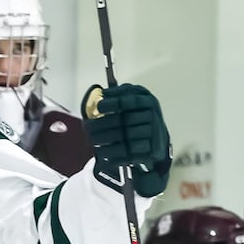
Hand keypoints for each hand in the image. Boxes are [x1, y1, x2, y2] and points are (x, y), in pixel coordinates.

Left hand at [81, 82, 170, 196]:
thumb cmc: (139, 119)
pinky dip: (113, 153)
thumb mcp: (134, 103)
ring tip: (92, 139)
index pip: (132, 100)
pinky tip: (101, 151)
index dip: (114, 102)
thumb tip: (102, 91)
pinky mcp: (149, 151)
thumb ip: (120, 95)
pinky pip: (128, 152)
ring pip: (126, 136)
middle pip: (126, 120)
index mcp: (148, 101)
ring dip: (106, 138)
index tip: (98, 106)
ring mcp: (153, 134)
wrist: (157, 141)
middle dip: (104, 123)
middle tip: (87, 127)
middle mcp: (153, 116)